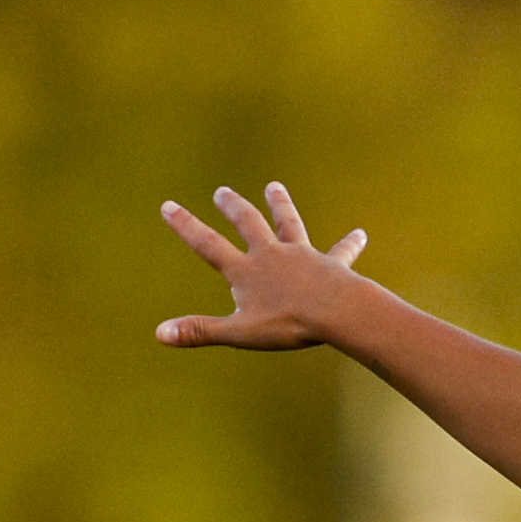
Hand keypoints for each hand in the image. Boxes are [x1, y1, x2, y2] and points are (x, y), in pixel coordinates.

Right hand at [154, 184, 377, 350]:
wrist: (336, 311)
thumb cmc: (288, 324)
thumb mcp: (239, 332)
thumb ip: (200, 331)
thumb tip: (160, 334)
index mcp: (247, 271)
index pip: (209, 245)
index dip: (186, 226)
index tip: (168, 205)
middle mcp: (272, 255)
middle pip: (248, 224)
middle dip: (233, 207)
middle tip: (222, 192)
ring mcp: (302, 255)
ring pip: (289, 224)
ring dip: (280, 205)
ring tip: (274, 187)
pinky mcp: (331, 265)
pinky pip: (341, 252)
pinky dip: (350, 244)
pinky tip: (361, 235)